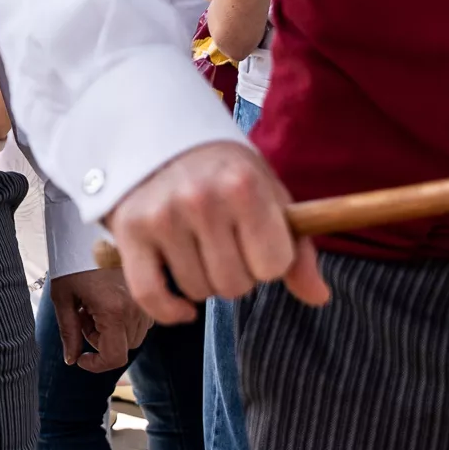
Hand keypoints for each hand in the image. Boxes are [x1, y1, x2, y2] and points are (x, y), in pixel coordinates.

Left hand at [48, 267, 152, 371]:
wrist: (90, 229)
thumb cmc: (73, 260)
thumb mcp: (63, 296)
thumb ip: (68, 332)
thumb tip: (72, 360)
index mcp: (114, 310)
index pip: (115, 358)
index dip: (97, 364)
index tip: (82, 358)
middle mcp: (136, 308)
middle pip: (125, 348)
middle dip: (102, 343)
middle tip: (84, 317)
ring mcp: (145, 300)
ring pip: (135, 336)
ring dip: (114, 332)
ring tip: (94, 307)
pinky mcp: (148, 292)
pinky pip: (142, 321)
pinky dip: (126, 321)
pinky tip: (108, 301)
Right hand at [100, 140, 329, 325]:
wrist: (158, 137)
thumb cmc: (223, 172)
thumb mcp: (268, 194)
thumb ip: (297, 248)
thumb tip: (319, 297)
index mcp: (244, 185)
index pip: (274, 265)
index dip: (270, 260)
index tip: (257, 241)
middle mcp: (201, 199)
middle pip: (235, 285)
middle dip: (236, 274)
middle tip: (224, 245)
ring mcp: (161, 216)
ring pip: (198, 292)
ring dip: (203, 282)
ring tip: (198, 250)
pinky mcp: (129, 232)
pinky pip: (151, 296)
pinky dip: (169, 311)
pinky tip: (182, 306)